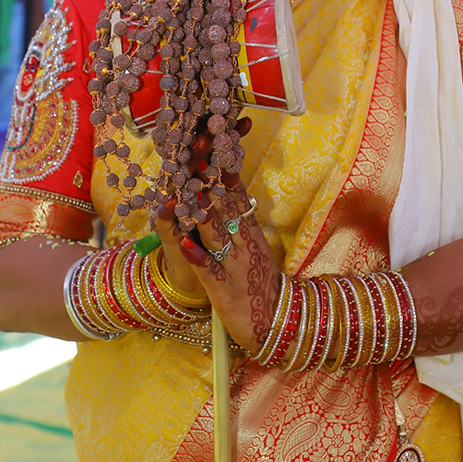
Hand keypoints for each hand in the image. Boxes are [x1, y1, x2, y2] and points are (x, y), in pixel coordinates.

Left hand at [150, 116, 258, 305]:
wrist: (278, 324)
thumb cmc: (262, 283)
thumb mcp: (255, 242)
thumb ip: (242, 216)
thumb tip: (230, 184)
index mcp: (248, 228)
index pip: (235, 189)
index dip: (223, 164)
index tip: (214, 137)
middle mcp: (243, 240)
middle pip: (225, 202)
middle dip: (209, 175)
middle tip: (197, 147)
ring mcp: (235, 263)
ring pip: (217, 231)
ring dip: (202, 209)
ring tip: (187, 188)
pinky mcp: (225, 289)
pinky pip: (210, 270)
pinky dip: (197, 256)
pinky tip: (183, 244)